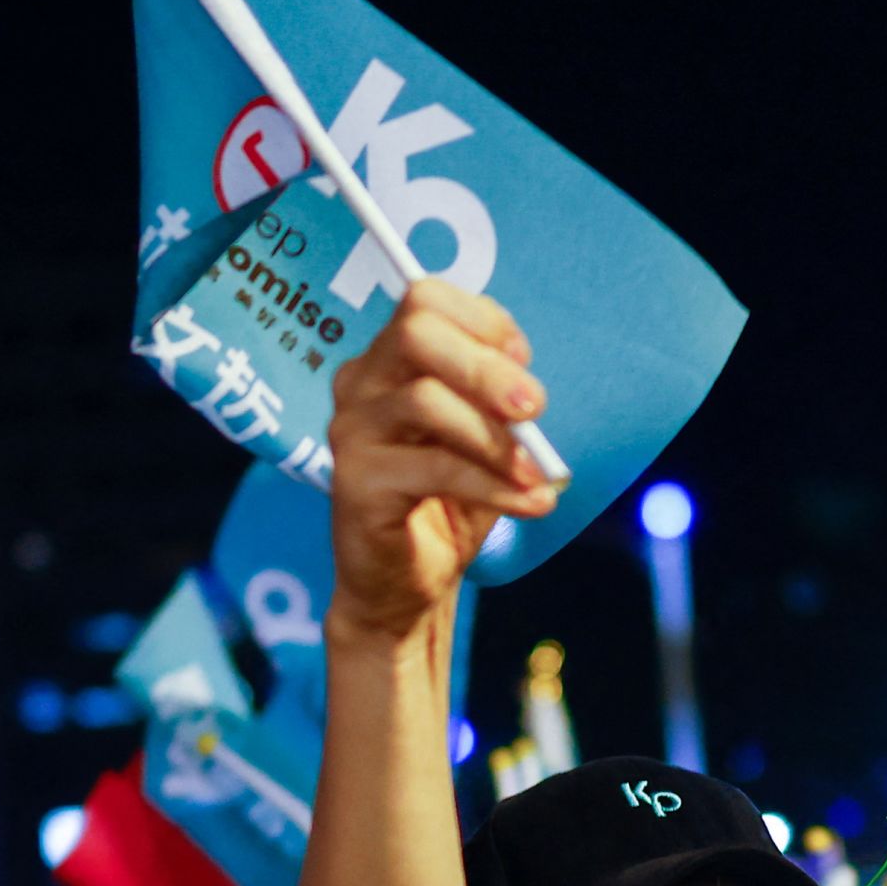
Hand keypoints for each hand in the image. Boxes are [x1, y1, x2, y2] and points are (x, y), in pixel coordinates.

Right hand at [319, 283, 557, 650]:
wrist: (407, 585)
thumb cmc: (448, 502)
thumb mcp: (482, 437)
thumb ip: (496, 398)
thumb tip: (524, 385)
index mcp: (387, 361)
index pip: (424, 300)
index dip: (483, 321)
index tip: (524, 361)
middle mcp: (359, 385)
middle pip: (416, 332)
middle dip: (486, 366)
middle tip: (534, 407)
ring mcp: (350, 431)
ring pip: (426, 401)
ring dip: (495, 437)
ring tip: (537, 473)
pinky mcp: (353, 482)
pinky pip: (434, 468)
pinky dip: (493, 484)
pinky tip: (530, 503)